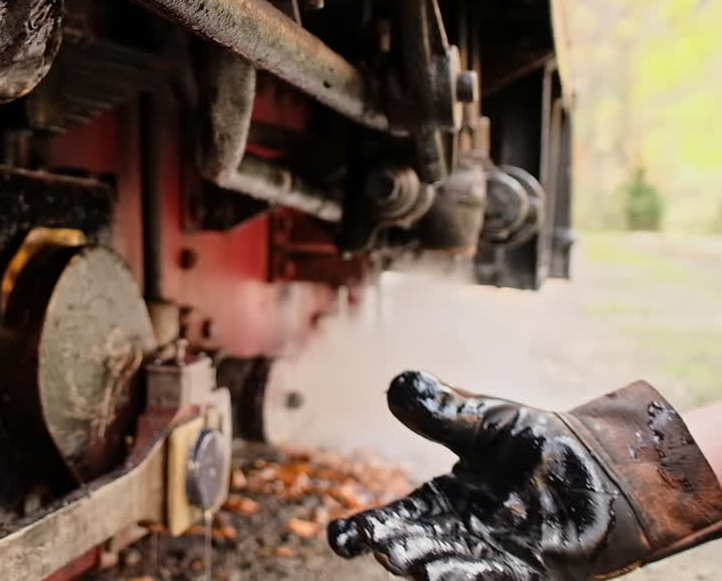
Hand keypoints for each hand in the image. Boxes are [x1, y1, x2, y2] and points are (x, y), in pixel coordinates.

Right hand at [327, 371, 619, 580]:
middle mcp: (462, 536)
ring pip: (454, 572)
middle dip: (397, 552)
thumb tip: (398, 385)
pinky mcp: (538, 571)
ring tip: (417, 565)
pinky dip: (482, 579)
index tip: (339, 537)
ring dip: (434, 570)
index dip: (363, 532)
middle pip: (416, 551)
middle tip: (382, 546)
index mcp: (441, 503)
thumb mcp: (486, 420)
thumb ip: (443, 409)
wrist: (606, 464)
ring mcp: (498, 558)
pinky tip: (468, 574)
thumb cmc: (539, 443)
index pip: (392, 522)